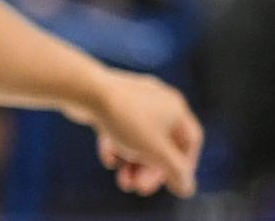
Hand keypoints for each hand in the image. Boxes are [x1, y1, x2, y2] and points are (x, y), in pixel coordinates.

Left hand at [72, 69, 201, 197]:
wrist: (83, 88)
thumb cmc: (125, 119)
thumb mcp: (156, 152)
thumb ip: (175, 172)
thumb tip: (187, 188)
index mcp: (175, 106)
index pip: (191, 141)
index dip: (185, 165)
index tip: (173, 184)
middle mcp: (157, 99)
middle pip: (162, 143)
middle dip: (151, 169)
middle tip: (139, 188)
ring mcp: (132, 98)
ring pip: (139, 138)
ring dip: (133, 163)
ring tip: (123, 182)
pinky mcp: (109, 100)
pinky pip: (119, 128)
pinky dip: (117, 146)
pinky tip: (108, 159)